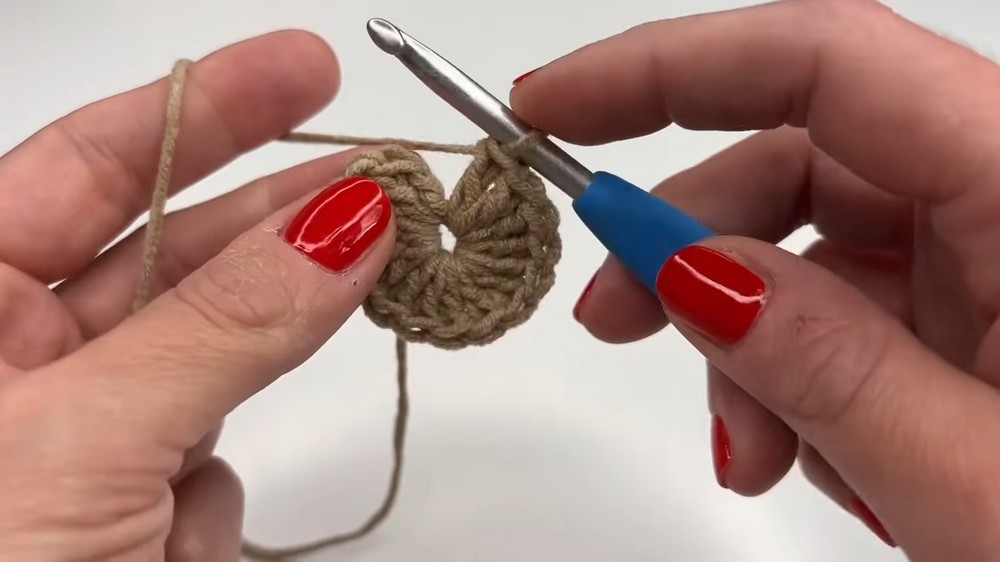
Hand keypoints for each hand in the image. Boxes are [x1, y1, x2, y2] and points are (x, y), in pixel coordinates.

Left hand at [0, 32, 393, 559]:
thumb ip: (225, 325)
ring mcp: (72, 438)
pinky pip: (202, 476)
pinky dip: (195, 519)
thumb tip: (344, 225)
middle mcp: (7, 359)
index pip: (91, 161)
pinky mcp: (122, 509)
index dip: (209, 103)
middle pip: (174, 259)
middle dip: (276, 235)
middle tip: (382, 192)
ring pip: (208, 381)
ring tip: (156, 520)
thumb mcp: (80, 441)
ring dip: (219, 427)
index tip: (308, 69)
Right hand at [513, 0, 999, 557]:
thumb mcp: (975, 486)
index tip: (553, 106)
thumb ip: (828, 365)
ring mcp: (993, 258)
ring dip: (739, 336)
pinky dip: (787, 372)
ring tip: (741, 449)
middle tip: (606, 314)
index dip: (670, 65)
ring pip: (809, 241)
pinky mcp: (974, 311)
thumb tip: (684, 266)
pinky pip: (841, 305)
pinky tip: (789, 447)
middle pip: (800, 155)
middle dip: (686, 237)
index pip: (828, 62)